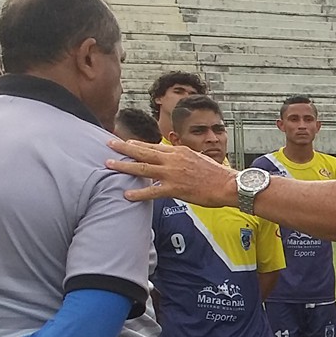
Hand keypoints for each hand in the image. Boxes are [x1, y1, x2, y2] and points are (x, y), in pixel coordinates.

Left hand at [105, 137, 237, 206]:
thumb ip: (182, 158)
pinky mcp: (174, 189)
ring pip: (142, 167)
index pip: (153, 146)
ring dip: (124, 166)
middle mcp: (173, 159)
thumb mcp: (197, 159)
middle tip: (109, 143)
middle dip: (124, 147)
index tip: (125, 142)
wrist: (227, 185)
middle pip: (143, 151)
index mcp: (178, 151)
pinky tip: (127, 195)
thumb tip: (172, 160)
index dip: (137, 144)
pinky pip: (152, 191)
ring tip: (108, 164)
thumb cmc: (216, 174)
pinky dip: (138, 193)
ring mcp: (172, 174)